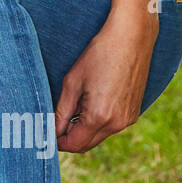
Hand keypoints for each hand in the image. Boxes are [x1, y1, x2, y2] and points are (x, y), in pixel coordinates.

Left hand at [54, 12, 158, 152]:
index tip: (47, 134)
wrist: (131, 38)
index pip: (75, 144)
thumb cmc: (99, 55)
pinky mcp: (134, 112)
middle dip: (70, 138)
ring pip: (99, 135)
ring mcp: (128, 119)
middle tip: (56, 122)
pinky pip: (111, 126)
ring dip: (84, 128)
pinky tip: (92, 100)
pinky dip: (98, 121)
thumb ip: (61, 111)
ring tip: (75, 105)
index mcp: (100, 116)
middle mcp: (117, 123)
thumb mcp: (72, 82)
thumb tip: (53, 131)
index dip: (58, 142)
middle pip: (87, 144)